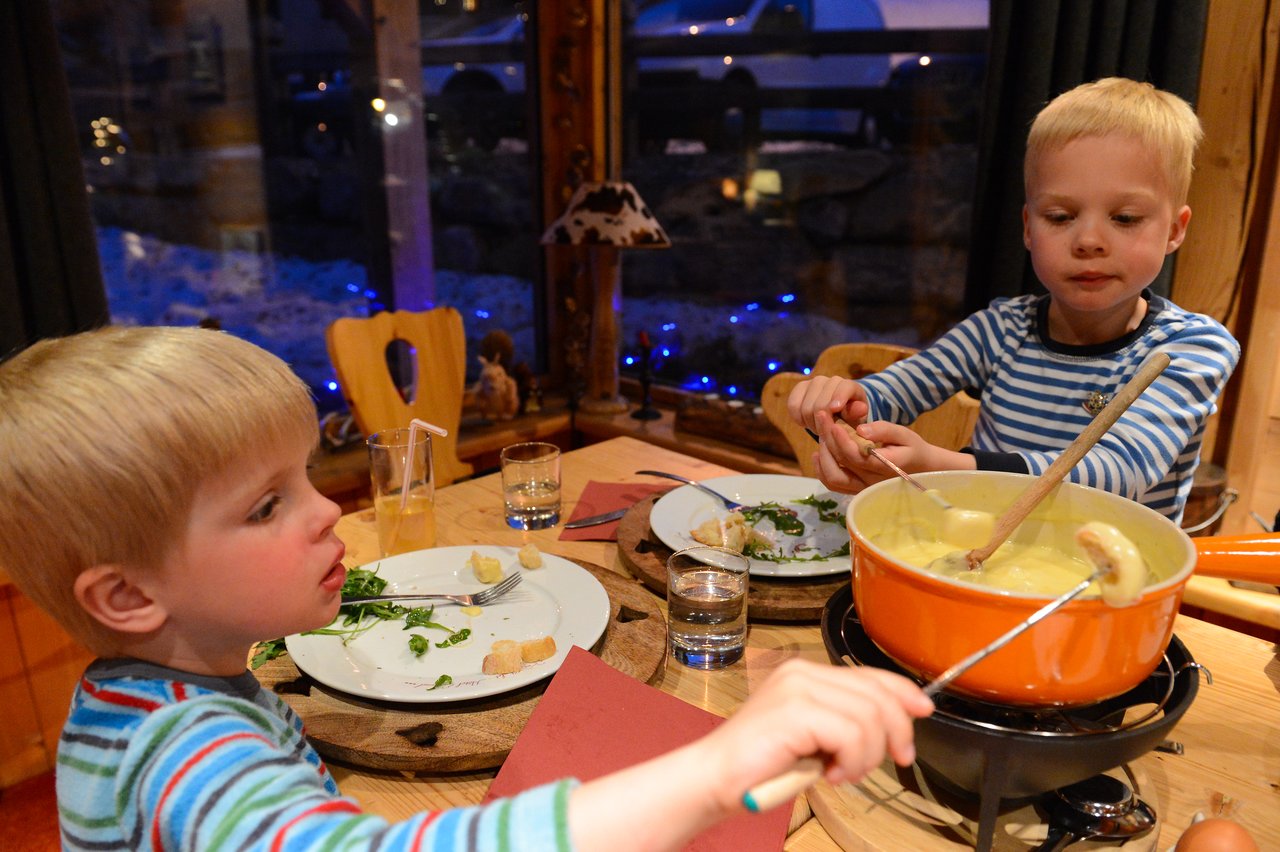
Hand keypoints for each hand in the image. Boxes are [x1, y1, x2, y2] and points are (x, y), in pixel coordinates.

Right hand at [699, 659, 932, 816]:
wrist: (717, 778)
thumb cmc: (762, 764)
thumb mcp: (816, 738)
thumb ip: (847, 723)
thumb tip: (895, 724)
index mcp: (806, 673)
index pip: (870, 674)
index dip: (903, 692)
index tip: (924, 711)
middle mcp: (803, 672)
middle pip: (878, 695)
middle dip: (895, 733)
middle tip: (893, 761)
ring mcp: (798, 688)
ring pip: (869, 718)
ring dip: (866, 757)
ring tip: (842, 773)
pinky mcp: (795, 710)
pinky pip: (851, 735)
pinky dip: (850, 761)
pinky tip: (829, 775)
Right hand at [787, 376, 868, 431]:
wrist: (836, 413)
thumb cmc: (849, 418)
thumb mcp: (857, 419)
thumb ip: (857, 415)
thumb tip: (861, 408)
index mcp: (850, 387)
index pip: (844, 388)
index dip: (839, 397)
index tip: (834, 409)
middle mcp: (831, 381)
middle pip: (821, 404)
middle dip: (822, 423)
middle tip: (825, 433)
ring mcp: (814, 382)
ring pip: (806, 407)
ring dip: (811, 423)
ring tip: (818, 427)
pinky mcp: (800, 388)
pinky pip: (793, 405)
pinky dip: (798, 418)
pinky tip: (806, 421)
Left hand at [813, 415, 970, 492]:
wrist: (920, 469)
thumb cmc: (912, 448)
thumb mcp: (904, 434)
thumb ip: (883, 430)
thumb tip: (860, 429)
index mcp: (885, 467)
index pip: (857, 457)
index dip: (841, 440)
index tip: (832, 422)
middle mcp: (872, 482)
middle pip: (841, 464)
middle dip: (828, 439)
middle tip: (821, 417)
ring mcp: (862, 489)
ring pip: (834, 478)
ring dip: (823, 456)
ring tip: (822, 433)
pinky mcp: (855, 490)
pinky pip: (834, 485)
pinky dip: (822, 470)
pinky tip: (819, 453)